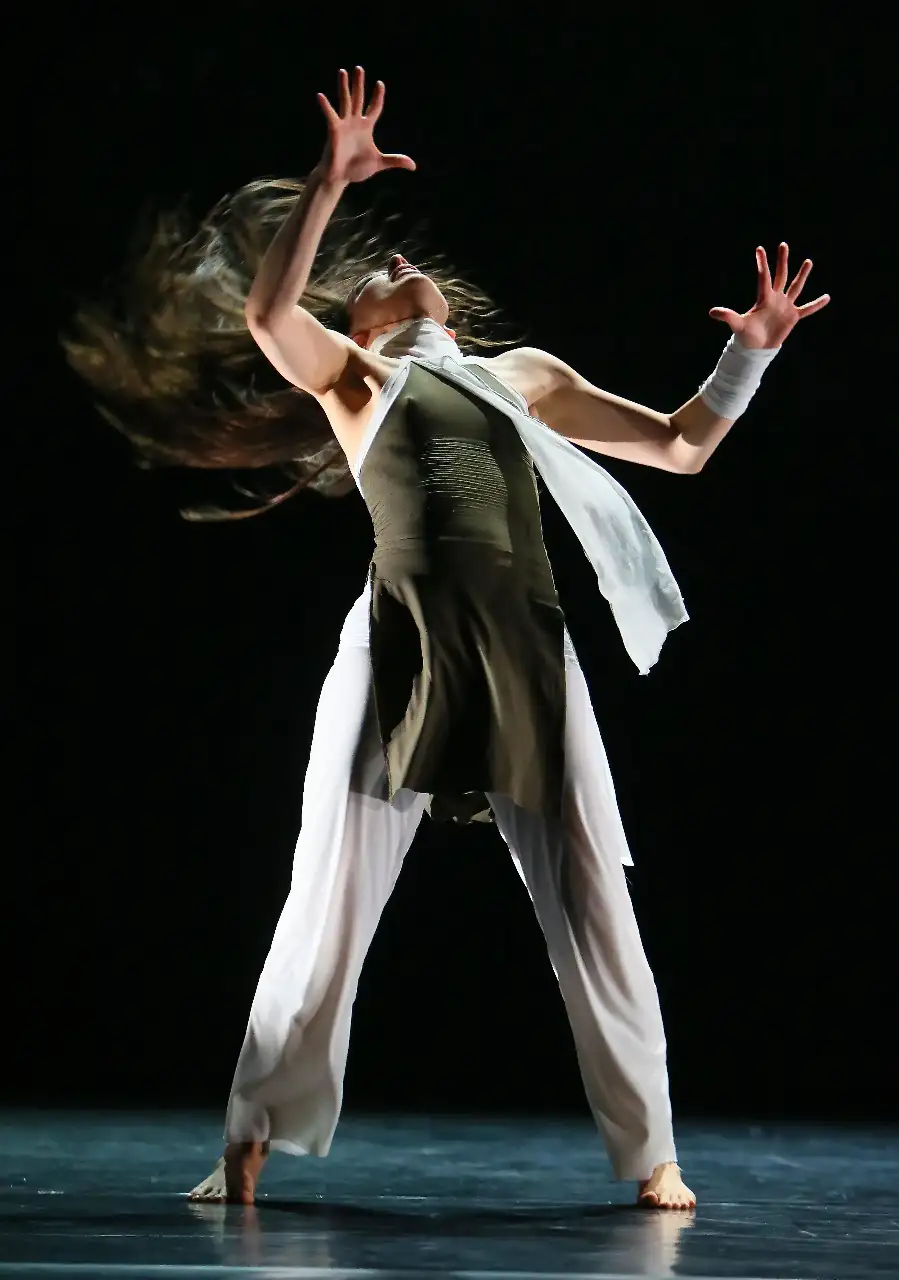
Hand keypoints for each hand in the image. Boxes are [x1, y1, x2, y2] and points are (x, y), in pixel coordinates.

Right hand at [316, 67, 415, 185]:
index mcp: (366, 127)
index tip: (380, 83)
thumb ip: (395, 160)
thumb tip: (414, 166)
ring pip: (345, 101)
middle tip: (359, 68)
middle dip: (359, 84)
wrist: (341, 178)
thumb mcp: (379, 163)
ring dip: (344, 86)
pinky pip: (330, 116)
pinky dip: (325, 106)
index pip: (374, 108)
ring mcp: (344, 125)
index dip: (377, 97)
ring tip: (343, 71)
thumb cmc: (357, 170)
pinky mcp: (334, 130)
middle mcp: (355, 122)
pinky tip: (320, 96)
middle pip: (358, 98)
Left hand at [710, 243, 829, 348]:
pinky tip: (827, 297)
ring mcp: (785, 306)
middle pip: (780, 276)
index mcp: (764, 298)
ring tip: (808, 262)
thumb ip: (727, 316)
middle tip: (783, 245)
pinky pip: (807, 309)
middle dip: (782, 261)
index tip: (759, 249)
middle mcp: (776, 298)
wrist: (757, 349)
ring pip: (795, 287)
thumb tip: (711, 312)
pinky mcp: (793, 317)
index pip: (763, 277)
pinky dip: (816, 304)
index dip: (762, 264)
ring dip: (802, 275)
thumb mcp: (737, 325)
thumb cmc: (746, 336)